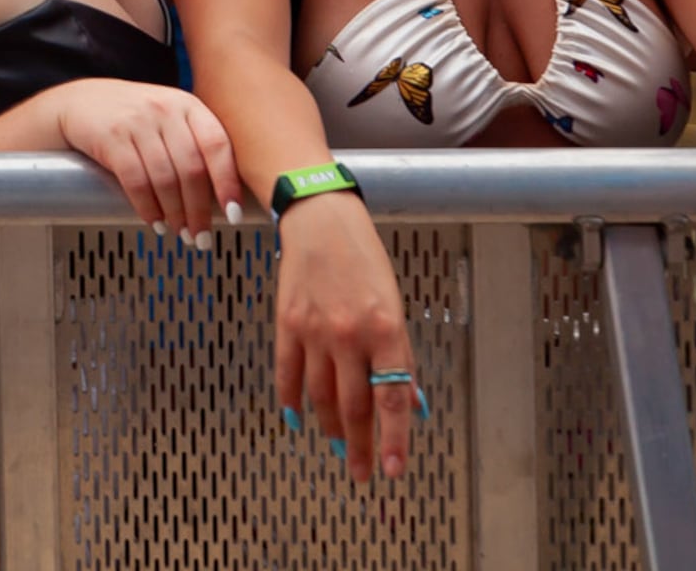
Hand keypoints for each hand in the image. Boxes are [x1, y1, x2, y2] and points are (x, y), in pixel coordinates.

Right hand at [55, 80, 242, 236]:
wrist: (78, 103)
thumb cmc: (129, 117)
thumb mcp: (166, 118)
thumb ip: (192, 144)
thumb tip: (220, 198)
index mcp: (187, 105)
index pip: (217, 145)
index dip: (227, 183)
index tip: (233, 214)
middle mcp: (165, 108)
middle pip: (192, 168)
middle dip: (199, 210)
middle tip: (201, 237)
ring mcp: (137, 121)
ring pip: (165, 178)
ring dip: (175, 214)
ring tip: (179, 233)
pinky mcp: (111, 136)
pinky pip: (136, 180)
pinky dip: (147, 207)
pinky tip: (153, 221)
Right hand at [274, 190, 421, 481]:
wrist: (321, 221)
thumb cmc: (364, 260)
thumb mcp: (394, 305)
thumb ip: (399, 356)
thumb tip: (408, 403)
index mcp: (385, 329)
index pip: (391, 399)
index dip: (393, 440)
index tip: (392, 471)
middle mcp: (350, 334)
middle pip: (354, 406)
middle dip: (360, 446)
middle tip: (361, 473)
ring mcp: (315, 331)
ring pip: (321, 397)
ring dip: (330, 429)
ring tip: (338, 449)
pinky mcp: (287, 323)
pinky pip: (288, 373)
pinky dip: (291, 401)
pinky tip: (296, 419)